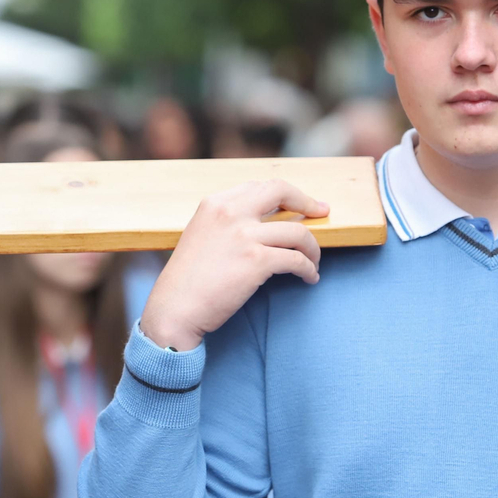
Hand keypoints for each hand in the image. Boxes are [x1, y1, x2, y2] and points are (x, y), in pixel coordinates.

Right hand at [141, 179, 328, 351]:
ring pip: (298, 231)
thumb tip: (265, 222)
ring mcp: (244, 235)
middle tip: (322, 212)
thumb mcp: (201, 236)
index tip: (302, 203)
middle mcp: (229, 212)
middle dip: (307, 201)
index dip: (286, 194)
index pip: (259, 186)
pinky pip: (296, 259)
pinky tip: (309, 278)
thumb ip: (227, 222)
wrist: (174, 311)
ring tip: (314, 262)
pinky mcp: (256, 261)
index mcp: (214, 203)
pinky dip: (308, 269)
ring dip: (313, 248)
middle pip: (281, 191)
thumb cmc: (187, 282)